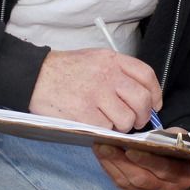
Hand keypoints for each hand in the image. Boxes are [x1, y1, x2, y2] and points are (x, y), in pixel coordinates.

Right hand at [28, 48, 162, 131]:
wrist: (35, 76)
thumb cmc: (65, 70)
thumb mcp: (95, 59)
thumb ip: (118, 73)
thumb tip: (142, 96)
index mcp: (112, 60)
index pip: (146, 75)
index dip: (155, 93)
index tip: (154, 105)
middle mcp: (107, 75)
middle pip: (142, 100)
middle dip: (143, 116)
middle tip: (135, 121)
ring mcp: (96, 94)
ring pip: (127, 119)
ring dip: (121, 125)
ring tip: (109, 120)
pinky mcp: (85, 113)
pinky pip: (106, 129)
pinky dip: (102, 130)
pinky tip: (92, 121)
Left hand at [95, 144, 189, 189]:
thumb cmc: (184, 148)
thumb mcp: (181, 139)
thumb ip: (166, 139)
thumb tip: (139, 138)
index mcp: (184, 173)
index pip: (163, 168)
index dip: (145, 160)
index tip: (128, 148)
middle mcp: (169, 188)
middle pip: (140, 179)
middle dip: (119, 161)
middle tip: (103, 145)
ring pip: (129, 184)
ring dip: (111, 166)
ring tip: (99, 148)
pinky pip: (124, 187)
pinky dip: (112, 172)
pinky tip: (103, 159)